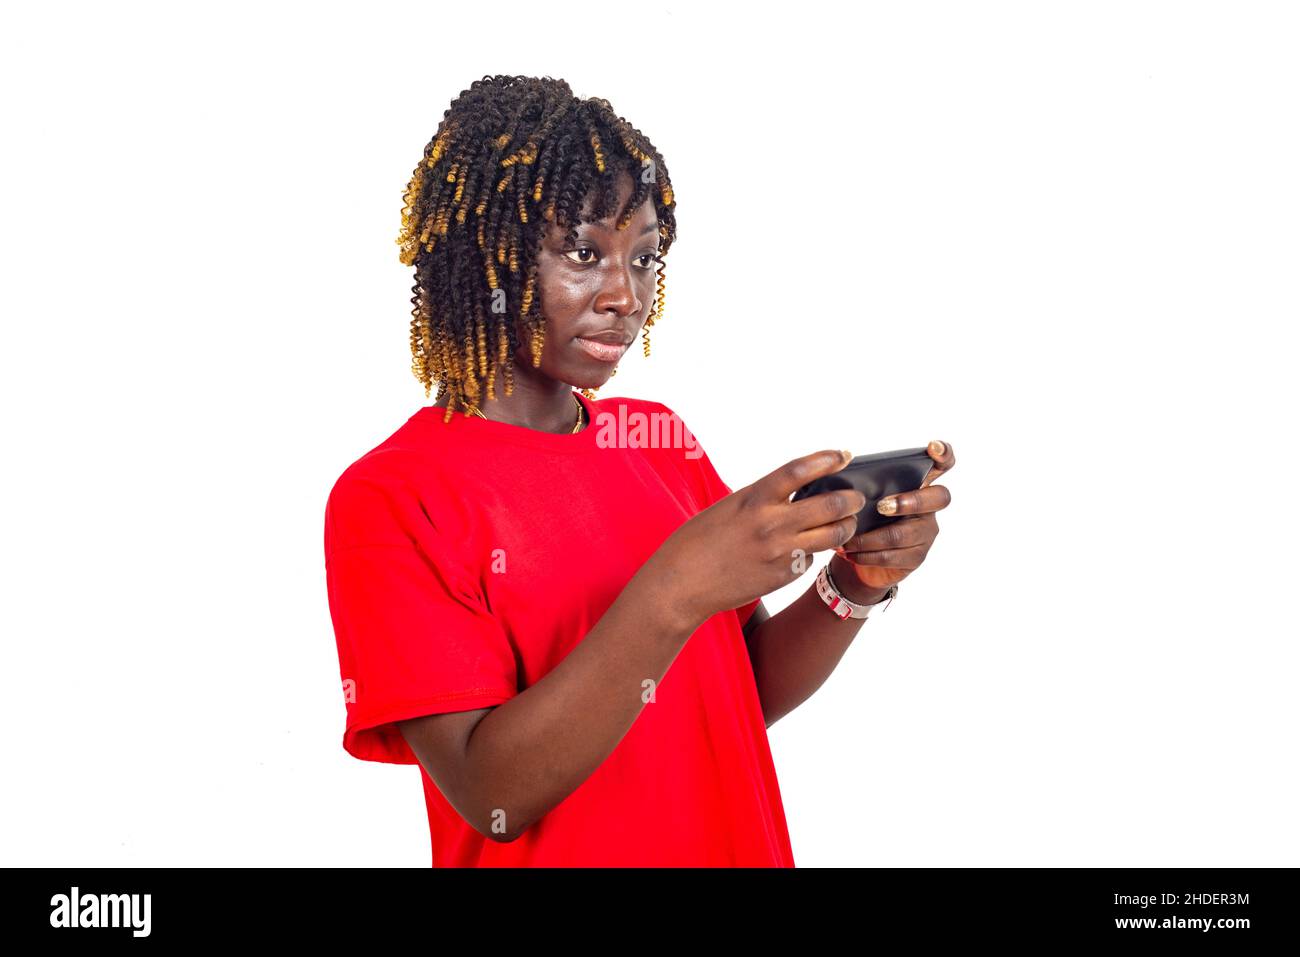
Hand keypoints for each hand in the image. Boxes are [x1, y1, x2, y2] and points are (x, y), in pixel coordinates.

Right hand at [644, 449, 866, 628]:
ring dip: (846, 527)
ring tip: (847, 523)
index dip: (827, 459)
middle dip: (851, 499)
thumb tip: (796, 494)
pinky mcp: (783, 576)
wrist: (681, 584)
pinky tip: (810, 548)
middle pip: (830, 505)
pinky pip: (811, 559)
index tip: (844, 454)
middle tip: (856, 497)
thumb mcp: (729, 507)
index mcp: (754, 498)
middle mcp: (771, 524)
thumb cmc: (698, 541)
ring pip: (833, 536)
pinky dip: (816, 551)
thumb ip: (763, 499)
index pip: (800, 470)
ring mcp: (780, 552)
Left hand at [833, 439, 954, 591]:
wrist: (862, 557)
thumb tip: (841, 478)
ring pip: (904, 534)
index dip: (944, 453)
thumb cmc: (865, 518)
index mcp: (918, 484)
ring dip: (870, 537)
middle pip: (939, 498)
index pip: (942, 464)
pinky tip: (850, 552)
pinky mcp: (916, 556)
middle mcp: (929, 507)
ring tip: (847, 539)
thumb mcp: (864, 498)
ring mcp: (926, 533)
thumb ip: (864, 486)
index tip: (932, 447)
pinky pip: (892, 556)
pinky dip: (866, 554)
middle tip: (881, 506)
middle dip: (911, 501)